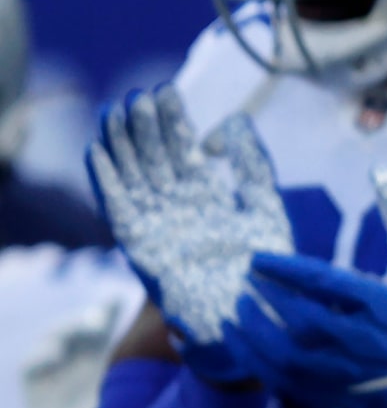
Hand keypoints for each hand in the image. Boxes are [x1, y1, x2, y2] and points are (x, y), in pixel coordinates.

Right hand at [86, 88, 289, 383]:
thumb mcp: (265, 207)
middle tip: (139, 94)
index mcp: (207, 201)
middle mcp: (178, 210)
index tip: (166, 91)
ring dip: (120, 144)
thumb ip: (252, 165)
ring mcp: (157, 227)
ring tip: (114, 110)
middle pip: (154, 159)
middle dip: (145, 126)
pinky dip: (106, 180)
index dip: (173, 123)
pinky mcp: (140, 247)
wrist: (256, 316)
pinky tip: (97, 151)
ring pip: (132, 176)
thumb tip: (235, 122)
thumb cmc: (268, 268)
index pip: (183, 152)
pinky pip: (117, 209)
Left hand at [227, 172, 386, 407]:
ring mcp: (348, 372)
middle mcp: (365, 340)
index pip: (325, 283)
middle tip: (246, 281)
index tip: (257, 259)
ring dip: (255, 330)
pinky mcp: (333, 394)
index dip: (286, 270)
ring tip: (237, 308)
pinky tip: (238, 338)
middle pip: (304, 319)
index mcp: (385, 306)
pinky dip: (253, 359)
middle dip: (269, 299)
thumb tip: (384, 176)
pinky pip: (283, 379)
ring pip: (288, 354)